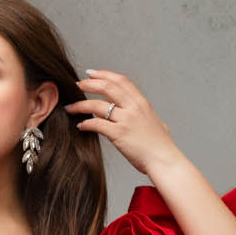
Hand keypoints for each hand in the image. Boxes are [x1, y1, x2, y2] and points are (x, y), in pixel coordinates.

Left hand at [66, 70, 180, 176]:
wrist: (164, 160)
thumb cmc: (161, 146)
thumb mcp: (155, 123)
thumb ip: (144, 116)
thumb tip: (139, 116)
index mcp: (141, 103)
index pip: (121, 81)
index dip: (104, 74)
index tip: (91, 73)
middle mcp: (133, 107)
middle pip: (107, 87)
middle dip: (89, 84)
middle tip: (76, 85)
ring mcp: (126, 120)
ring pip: (97, 105)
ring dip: (80, 105)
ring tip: (71, 107)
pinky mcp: (119, 134)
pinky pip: (96, 124)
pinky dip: (86, 123)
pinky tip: (80, 125)